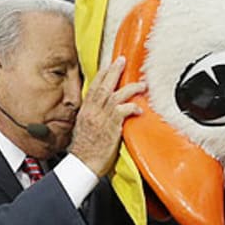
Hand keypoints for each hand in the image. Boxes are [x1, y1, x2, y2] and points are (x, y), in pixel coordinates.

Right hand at [68, 55, 145, 175]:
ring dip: (130, 87)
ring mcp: (102, 118)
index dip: (102, 75)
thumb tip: (101, 110)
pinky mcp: (111, 126)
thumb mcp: (84, 128)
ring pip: (116, 95)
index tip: (109, 66)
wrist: (83, 164)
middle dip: (114, 71)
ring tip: (141, 84)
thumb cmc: (84, 150)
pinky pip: (124, 111)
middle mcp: (93, 111)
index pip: (93, 87)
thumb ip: (92, 116)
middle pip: (104, 86)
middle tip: (122, 60)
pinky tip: (139, 108)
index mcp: (85, 110)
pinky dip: (132, 107)